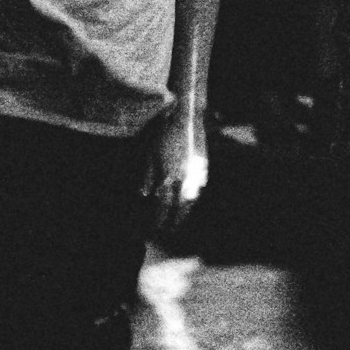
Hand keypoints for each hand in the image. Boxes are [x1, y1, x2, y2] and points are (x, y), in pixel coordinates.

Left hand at [144, 108, 207, 231]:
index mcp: (169, 176)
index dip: (159, 218)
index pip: (164, 205)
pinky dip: (193, 196)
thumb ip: (148, 177)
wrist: (187, 119)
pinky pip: (198, 187)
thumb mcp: (150, 156)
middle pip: (180, 207)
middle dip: (175, 220)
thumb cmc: (164, 136)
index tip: (156, 227)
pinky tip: (190, 199)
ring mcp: (196, 173)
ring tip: (181, 218)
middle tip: (171, 230)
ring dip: (186, 210)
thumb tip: (146, 194)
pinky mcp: (203, 166)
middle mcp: (184, 178)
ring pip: (192, 198)